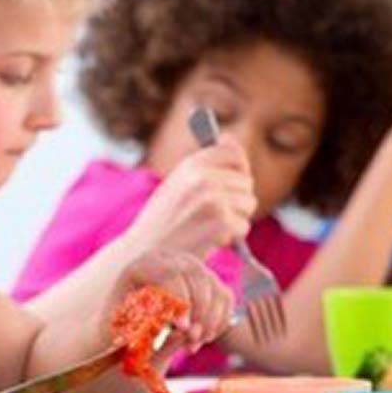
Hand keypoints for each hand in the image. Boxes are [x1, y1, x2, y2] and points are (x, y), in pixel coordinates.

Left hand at [110, 250, 234, 352]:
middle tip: (191, 339)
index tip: (182, 327)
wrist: (130, 329)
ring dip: (209, 320)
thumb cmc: (122, 330)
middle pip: (196, 275)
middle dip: (198, 310)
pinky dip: (219, 321)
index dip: (179, 299)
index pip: (168, 272)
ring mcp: (191, 269)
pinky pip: (225, 299)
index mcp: (142, 266)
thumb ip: (145, 326)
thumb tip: (177, 329)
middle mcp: (169, 260)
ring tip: (192, 344)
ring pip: (214, 288)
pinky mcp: (208, 283)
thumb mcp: (125, 328)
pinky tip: (203, 339)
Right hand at [130, 136, 256, 257]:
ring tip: (206, 227)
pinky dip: (230, 237)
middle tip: (211, 216)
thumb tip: (230, 138)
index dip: (239, 167)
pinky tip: (207, 240)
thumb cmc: (162, 222)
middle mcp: (202, 177)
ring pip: (248, 204)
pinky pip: (244, 226)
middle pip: (245, 183)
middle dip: (235, 201)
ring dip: (234, 219)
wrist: (143, 254)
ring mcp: (213, 199)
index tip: (235, 180)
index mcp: (190, 165)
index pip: (232, 153)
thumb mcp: (176, 184)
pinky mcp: (221, 222)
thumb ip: (202, 164)